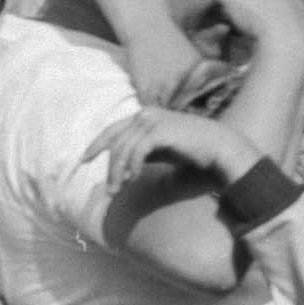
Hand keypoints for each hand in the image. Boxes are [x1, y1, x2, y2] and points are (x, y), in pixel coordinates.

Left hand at [84, 106, 251, 194]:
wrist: (219, 148)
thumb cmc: (192, 152)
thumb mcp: (161, 152)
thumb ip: (142, 153)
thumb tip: (122, 168)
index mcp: (145, 117)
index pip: (113, 130)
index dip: (97, 144)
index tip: (84, 159)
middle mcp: (145, 114)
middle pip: (115, 141)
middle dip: (109, 167)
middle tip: (109, 190)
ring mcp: (152, 120)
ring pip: (123, 148)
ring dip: (118, 172)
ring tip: (119, 189)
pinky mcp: (160, 130)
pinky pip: (136, 151)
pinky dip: (132, 166)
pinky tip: (134, 179)